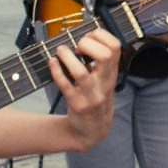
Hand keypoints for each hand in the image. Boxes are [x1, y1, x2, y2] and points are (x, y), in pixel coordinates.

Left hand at [49, 29, 121, 149]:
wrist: (92, 131)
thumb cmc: (96, 100)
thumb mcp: (104, 81)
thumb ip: (99, 62)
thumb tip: (83, 37)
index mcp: (112, 73)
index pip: (115, 47)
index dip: (101, 36)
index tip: (88, 37)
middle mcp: (105, 83)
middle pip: (104, 56)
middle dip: (87, 44)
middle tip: (77, 46)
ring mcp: (91, 95)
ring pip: (81, 73)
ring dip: (67, 58)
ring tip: (60, 51)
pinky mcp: (77, 104)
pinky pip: (65, 86)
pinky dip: (57, 72)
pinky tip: (52, 62)